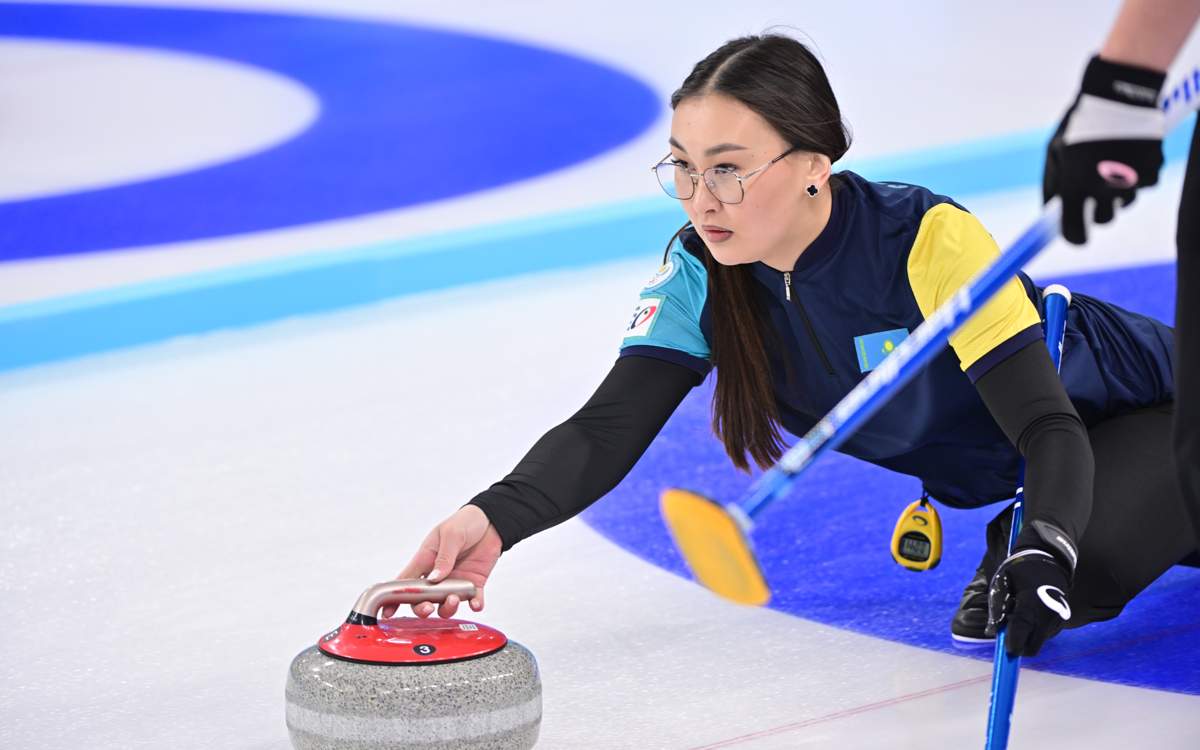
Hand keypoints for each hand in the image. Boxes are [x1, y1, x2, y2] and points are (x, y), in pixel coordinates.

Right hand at [383, 504, 502, 619]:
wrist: (491, 521)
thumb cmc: (465, 522)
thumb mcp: (451, 534)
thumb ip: (443, 557)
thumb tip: (434, 578)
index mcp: (426, 559)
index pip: (406, 581)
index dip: (394, 598)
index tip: (388, 612)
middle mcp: (438, 574)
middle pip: (423, 599)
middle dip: (422, 608)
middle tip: (429, 607)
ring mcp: (455, 581)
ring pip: (445, 604)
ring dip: (448, 607)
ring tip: (454, 599)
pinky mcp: (473, 583)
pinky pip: (473, 600)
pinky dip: (474, 604)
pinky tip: (476, 603)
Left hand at [987, 548, 1071, 656]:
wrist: (1048, 564)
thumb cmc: (1019, 573)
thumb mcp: (1002, 583)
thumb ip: (996, 607)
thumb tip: (991, 632)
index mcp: (1031, 602)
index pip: (1021, 629)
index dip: (1012, 644)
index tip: (1006, 651)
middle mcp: (1048, 614)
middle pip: (1032, 646)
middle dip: (1018, 644)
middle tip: (1009, 626)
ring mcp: (1057, 620)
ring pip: (1037, 641)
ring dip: (1026, 635)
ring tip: (1021, 612)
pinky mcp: (1061, 623)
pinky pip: (1042, 635)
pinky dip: (1033, 630)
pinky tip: (1031, 613)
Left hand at [1043, 55, 1165, 243]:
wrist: (1118, 96)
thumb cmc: (1079, 124)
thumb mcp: (1054, 153)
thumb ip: (1052, 185)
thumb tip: (1050, 211)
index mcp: (1076, 188)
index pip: (1075, 234)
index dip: (1074, 237)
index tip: (1075, 233)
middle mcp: (1104, 190)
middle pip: (1104, 220)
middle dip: (1097, 209)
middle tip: (1093, 188)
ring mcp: (1131, 182)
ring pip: (1124, 202)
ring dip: (1116, 191)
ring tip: (1110, 162)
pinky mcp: (1153, 172)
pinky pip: (1143, 185)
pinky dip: (1136, 175)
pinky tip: (1128, 154)